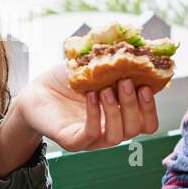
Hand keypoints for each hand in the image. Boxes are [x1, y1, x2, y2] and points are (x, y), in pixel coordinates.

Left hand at [17, 61, 159, 151]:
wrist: (38, 90)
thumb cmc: (70, 80)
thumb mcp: (96, 67)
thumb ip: (117, 61)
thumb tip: (141, 47)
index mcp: (120, 117)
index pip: (146, 123)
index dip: (150, 108)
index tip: (145, 86)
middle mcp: (109, 131)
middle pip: (135, 130)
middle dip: (133, 106)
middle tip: (125, 82)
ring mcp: (92, 139)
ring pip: (115, 137)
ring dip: (115, 112)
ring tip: (106, 89)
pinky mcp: (72, 141)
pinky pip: (89, 134)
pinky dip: (93, 115)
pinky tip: (91, 95)